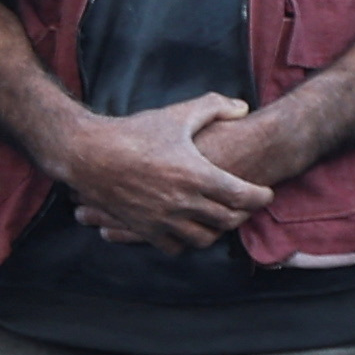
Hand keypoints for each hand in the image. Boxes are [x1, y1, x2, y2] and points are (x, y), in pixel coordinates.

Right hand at [54, 91, 272, 252]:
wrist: (90, 154)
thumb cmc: (134, 132)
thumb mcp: (177, 114)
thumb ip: (214, 107)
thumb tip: (242, 108)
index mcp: (197, 174)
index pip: (243, 196)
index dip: (260, 197)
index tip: (265, 193)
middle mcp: (183, 202)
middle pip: (228, 220)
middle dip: (242, 213)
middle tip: (245, 205)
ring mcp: (163, 219)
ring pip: (204, 238)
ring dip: (216, 230)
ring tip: (218, 218)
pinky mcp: (145, 229)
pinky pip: (175, 247)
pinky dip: (186, 241)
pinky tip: (187, 228)